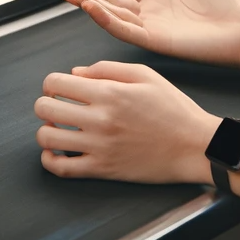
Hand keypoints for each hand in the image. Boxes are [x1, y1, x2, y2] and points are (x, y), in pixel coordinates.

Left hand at [34, 60, 220, 183]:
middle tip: (58, 106)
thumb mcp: (145, 75)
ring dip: (47, 129)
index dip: (52, 83)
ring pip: (47, 138)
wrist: (194, 147)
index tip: (60, 87)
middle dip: (46, 103)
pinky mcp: (103, 170)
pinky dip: (49, 160)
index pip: (55, 83)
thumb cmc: (174, 109)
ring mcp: (99, 147)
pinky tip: (56, 151)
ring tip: (58, 127)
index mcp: (109, 93)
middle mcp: (99, 120)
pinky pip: (61, 168)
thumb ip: (106, 68)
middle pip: (45, 108)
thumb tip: (75, 72)